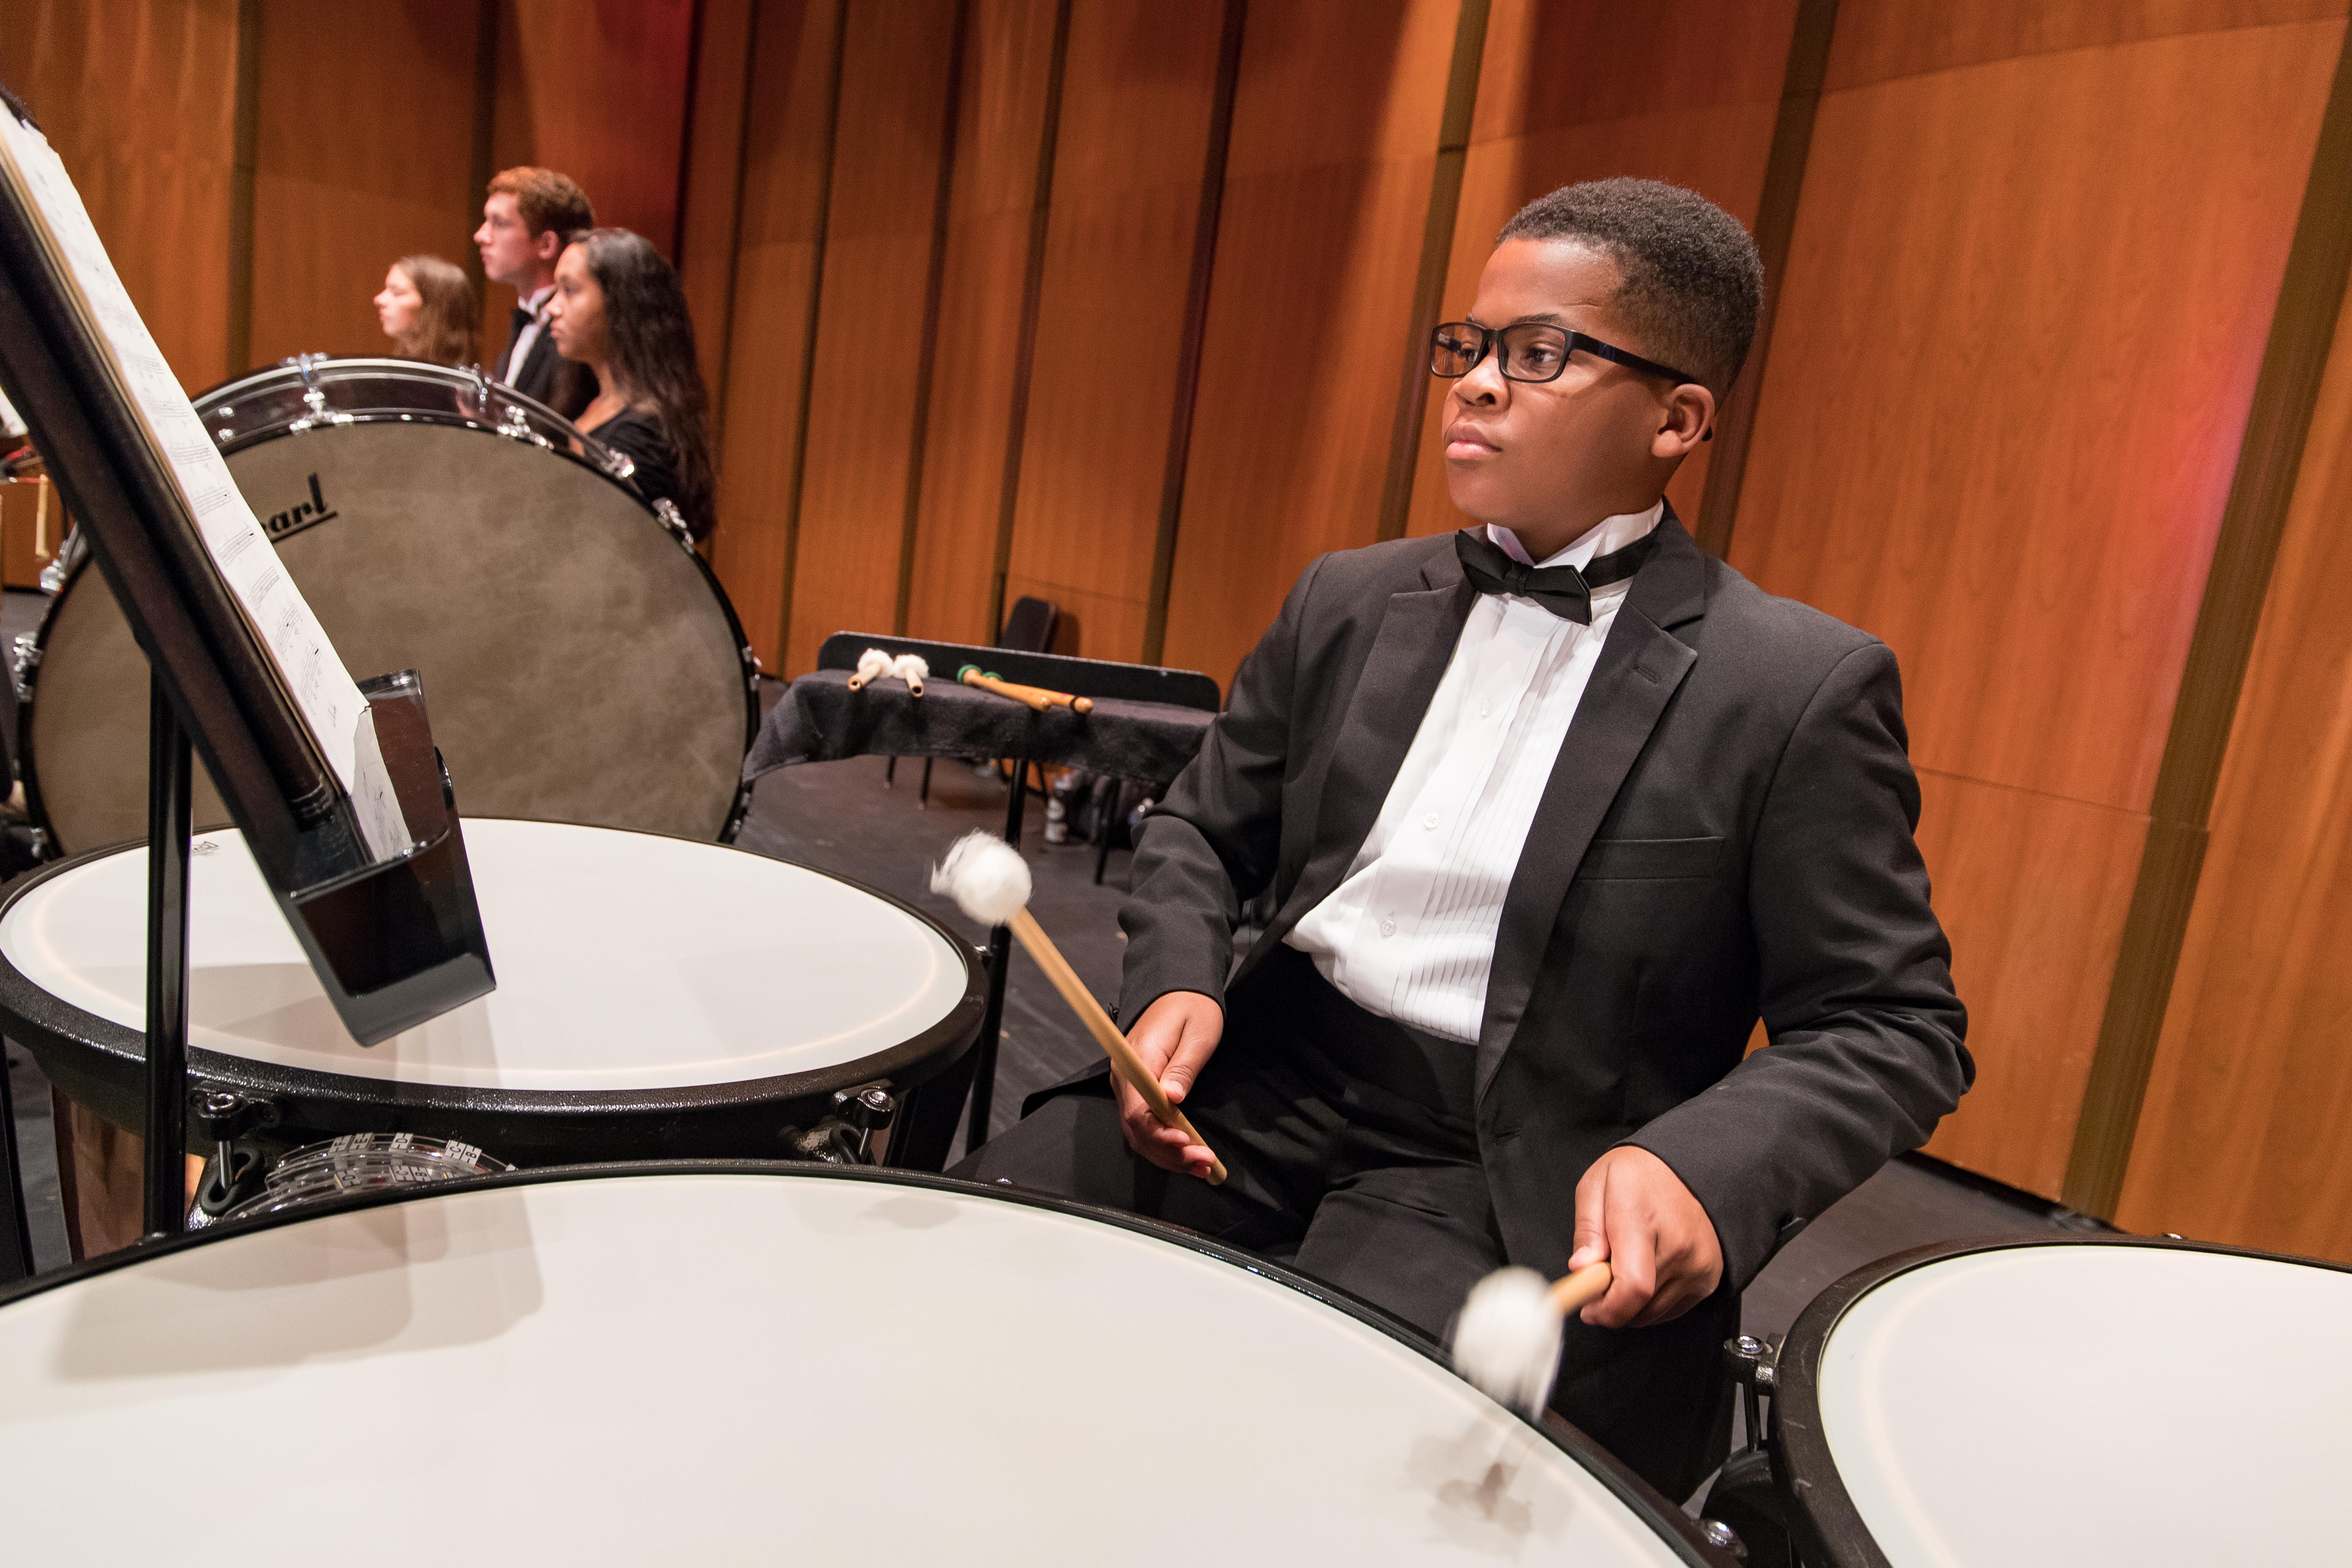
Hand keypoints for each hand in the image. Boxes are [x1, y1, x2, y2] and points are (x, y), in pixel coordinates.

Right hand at [1114, 990, 1221, 1178]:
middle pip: (1138, 1129)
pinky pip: (1146, 1126)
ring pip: (1141, 1134)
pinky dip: (1166, 1144)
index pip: (1137, 1112)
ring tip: (1203, 1166)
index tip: (1187, 1144)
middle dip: (1170, 1152)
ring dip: (1169, 1155)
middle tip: (1205, 1164)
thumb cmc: (1192, 1008)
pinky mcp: (1137, 1093)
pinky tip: (1188, 1155)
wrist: (1177, 989)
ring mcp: (1128, 1088)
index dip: (1160, 1135)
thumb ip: (1183, 1067)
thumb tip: (1172, 1100)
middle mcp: (1124, 1079)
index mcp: (1136, 1062)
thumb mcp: (1197, 1033)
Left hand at [1568, 1146, 1722, 1328]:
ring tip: (1623, 1271)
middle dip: (1611, 1306)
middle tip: (1599, 1283)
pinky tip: (1645, 1275)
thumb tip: (1581, 1269)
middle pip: (1640, 1305)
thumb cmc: (1637, 1175)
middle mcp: (1678, 1246)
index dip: (1607, 1310)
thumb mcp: (1595, 1186)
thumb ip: (1586, 1231)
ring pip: (1654, 1313)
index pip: (1632, 1286)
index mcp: (1642, 1220)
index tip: (1588, 1309)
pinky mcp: (1708, 1276)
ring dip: (1631, 1306)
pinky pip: (1673, 1309)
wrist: (1686, 1166)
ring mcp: (1697, 1264)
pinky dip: (1652, 1304)